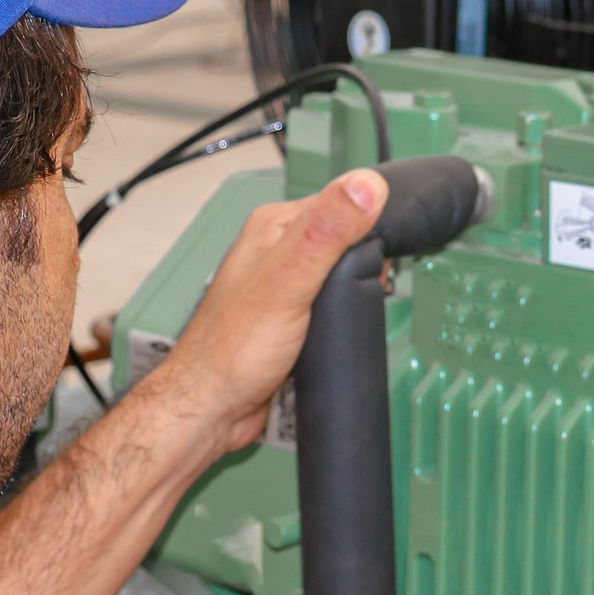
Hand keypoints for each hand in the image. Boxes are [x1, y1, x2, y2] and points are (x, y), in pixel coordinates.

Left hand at [149, 170, 386, 450]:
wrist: (213, 408)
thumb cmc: (232, 349)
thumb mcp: (289, 281)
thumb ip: (327, 232)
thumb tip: (366, 186)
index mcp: (274, 227)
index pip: (341, 202)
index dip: (369, 225)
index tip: (380, 253)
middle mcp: (277, 250)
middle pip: (345, 238)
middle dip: (365, 263)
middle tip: (366, 288)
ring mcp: (284, 283)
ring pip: (340, 272)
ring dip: (355, 289)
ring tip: (353, 307)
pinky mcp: (293, 315)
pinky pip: (331, 302)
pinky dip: (343, 311)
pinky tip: (341, 323)